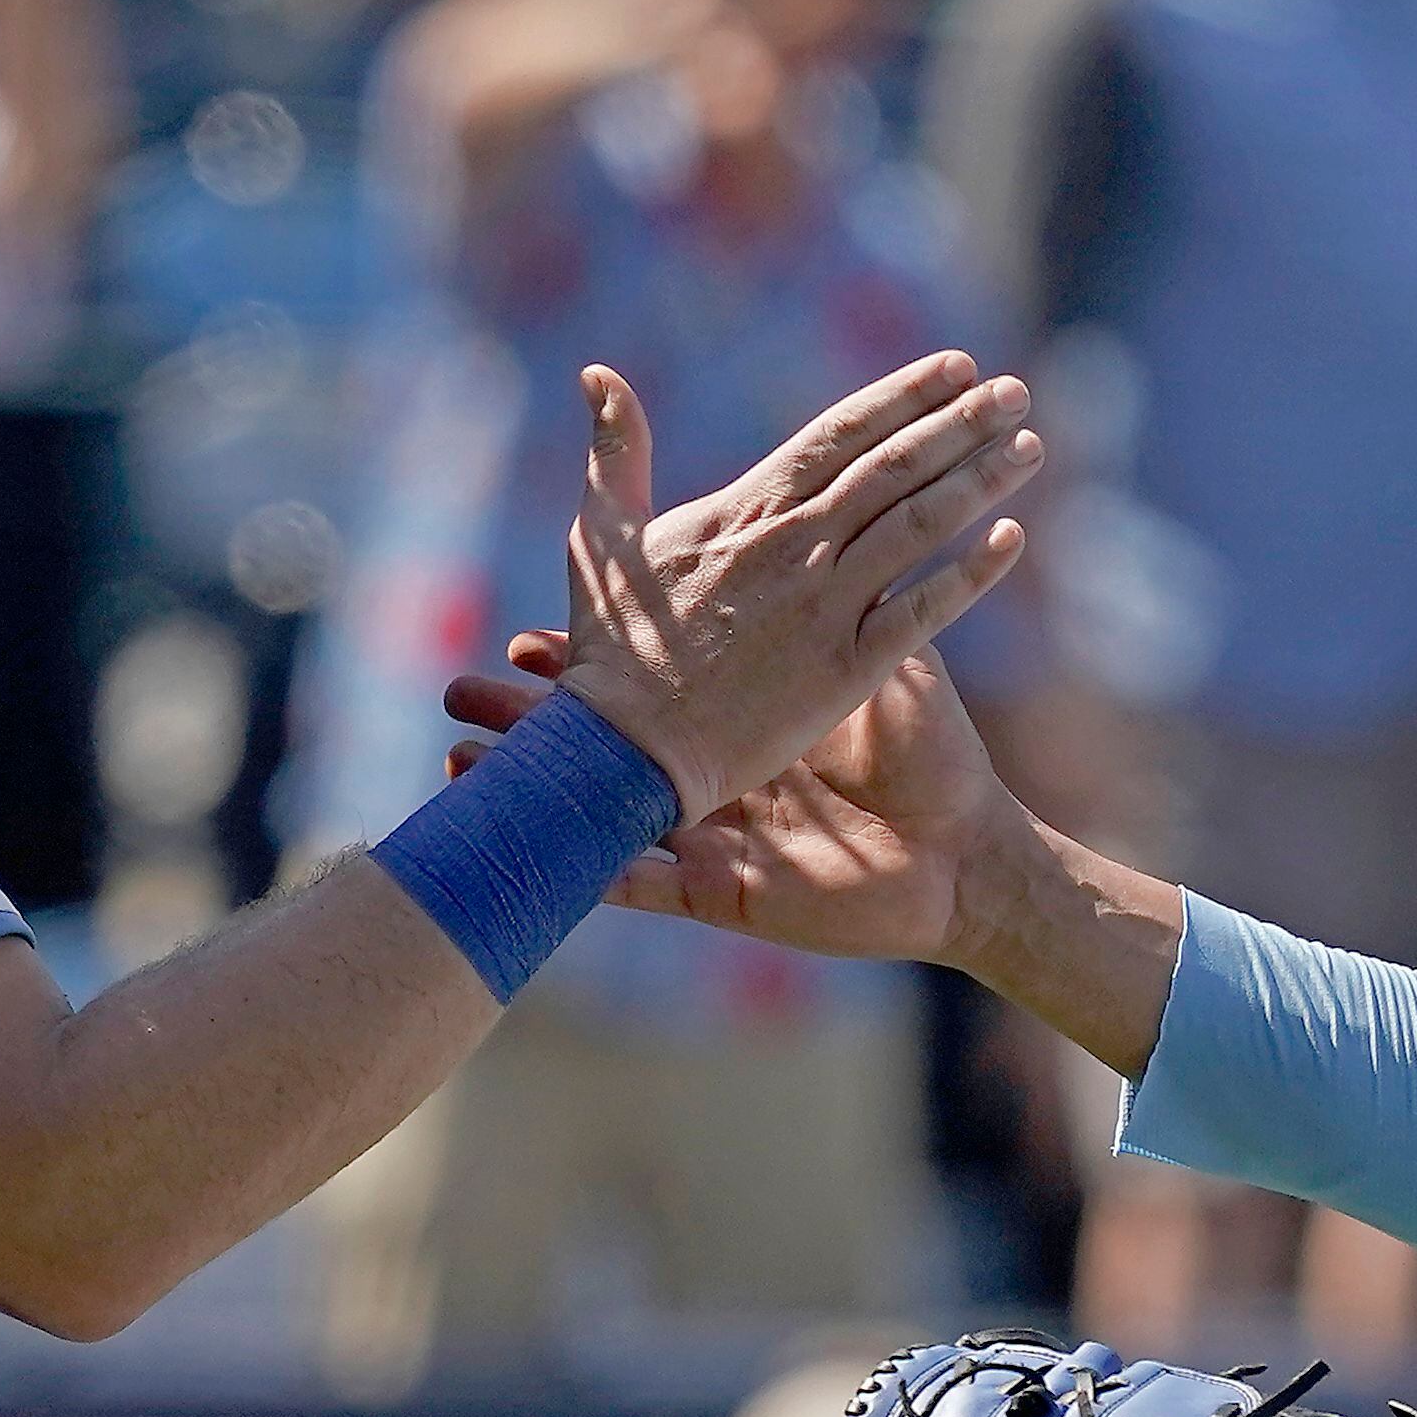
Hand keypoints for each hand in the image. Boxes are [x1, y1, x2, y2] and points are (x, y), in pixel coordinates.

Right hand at [447, 632, 1022, 964]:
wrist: (963, 860)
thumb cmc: (929, 758)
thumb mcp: (877, 665)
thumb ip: (833, 600)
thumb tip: (814, 524)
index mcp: (737, 718)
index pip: (642, 676)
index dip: (579, 656)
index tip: (518, 633)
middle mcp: (711, 777)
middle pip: (599, 741)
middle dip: (526, 715)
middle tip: (452, 691)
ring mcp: (709, 836)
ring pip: (597, 810)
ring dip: (529, 791)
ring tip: (454, 770)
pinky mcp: (720, 892)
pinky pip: (637, 883)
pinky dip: (585, 867)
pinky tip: (530, 850)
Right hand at [539, 355, 1036, 823]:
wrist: (623, 750)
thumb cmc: (612, 644)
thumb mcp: (602, 532)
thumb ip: (616, 452)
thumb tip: (597, 373)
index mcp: (746, 509)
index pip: (841, 433)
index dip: (904, 395)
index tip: (955, 367)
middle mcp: (796, 547)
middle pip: (896, 469)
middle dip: (961, 424)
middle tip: (1013, 391)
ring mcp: (825, 607)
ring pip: (920, 527)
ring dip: (980, 481)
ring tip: (1028, 445)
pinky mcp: (846, 670)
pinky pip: (924, 612)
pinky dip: (972, 574)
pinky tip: (1014, 539)